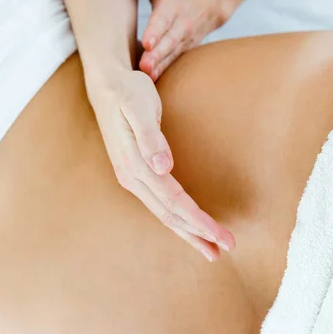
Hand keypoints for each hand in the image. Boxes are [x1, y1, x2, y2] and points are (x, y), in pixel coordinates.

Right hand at [89, 69, 234, 260]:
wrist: (106, 85)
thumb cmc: (127, 92)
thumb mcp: (139, 107)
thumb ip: (149, 137)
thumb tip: (162, 167)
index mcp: (135, 166)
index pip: (173, 202)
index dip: (198, 221)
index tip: (221, 234)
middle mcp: (132, 178)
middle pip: (169, 215)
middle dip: (198, 234)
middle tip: (226, 248)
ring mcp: (132, 178)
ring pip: (164, 213)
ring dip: (188, 231)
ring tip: (210, 247)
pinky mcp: (136, 174)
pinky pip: (159, 203)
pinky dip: (177, 218)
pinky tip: (187, 225)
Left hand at [139, 0, 236, 80]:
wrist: (210, 1)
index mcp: (174, 3)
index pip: (164, 18)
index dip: (155, 30)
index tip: (147, 43)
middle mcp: (182, 23)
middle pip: (169, 40)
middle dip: (157, 54)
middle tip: (145, 65)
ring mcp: (186, 39)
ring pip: (173, 53)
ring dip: (160, 65)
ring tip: (148, 75)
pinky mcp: (186, 49)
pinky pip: (175, 60)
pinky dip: (165, 70)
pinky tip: (152, 79)